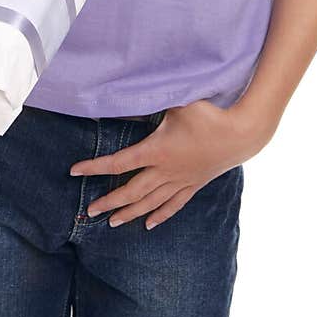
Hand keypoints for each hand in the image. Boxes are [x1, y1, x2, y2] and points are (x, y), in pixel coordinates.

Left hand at [69, 99, 267, 229]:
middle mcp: (166, 170)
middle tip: (90, 212)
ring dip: (130, 213)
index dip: (95, 167)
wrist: (241, 134)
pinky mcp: (194, 184)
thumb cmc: (209, 114)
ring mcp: (180, 180)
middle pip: (131, 191)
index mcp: (157, 151)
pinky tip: (149, 225)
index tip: (75, 171)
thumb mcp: (178, 101)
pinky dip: (160, 215)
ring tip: (113, 223)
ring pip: (150, 202)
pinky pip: (173, 204)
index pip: (119, 162)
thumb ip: (153, 97)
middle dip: (110, 201)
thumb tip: (129, 91)